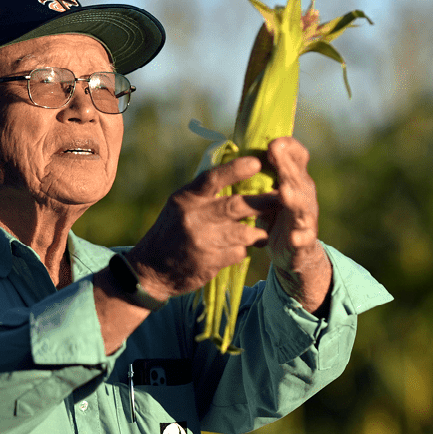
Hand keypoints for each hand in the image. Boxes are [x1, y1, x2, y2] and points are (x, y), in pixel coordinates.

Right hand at [126, 156, 277, 298]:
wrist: (151, 270)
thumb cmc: (172, 232)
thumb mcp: (180, 206)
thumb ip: (205, 193)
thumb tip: (239, 173)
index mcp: (186, 198)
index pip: (212, 178)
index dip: (236, 170)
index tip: (257, 163)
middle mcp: (193, 217)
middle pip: (235, 206)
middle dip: (262, 202)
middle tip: (281, 197)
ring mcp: (201, 241)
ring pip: (242, 233)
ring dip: (257, 232)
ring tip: (264, 232)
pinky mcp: (208, 263)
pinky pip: (237, 253)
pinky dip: (243, 250)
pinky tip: (241, 250)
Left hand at [254, 137, 332, 312]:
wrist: (294, 252)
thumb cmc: (278, 216)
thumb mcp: (271, 193)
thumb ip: (263, 174)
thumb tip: (241, 148)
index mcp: (294, 180)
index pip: (297, 157)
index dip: (288, 148)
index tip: (273, 142)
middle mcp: (304, 194)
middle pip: (297, 177)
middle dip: (286, 165)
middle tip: (275, 153)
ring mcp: (306, 217)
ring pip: (302, 205)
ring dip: (294, 198)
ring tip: (284, 192)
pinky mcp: (305, 239)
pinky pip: (304, 237)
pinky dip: (300, 237)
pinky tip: (294, 237)